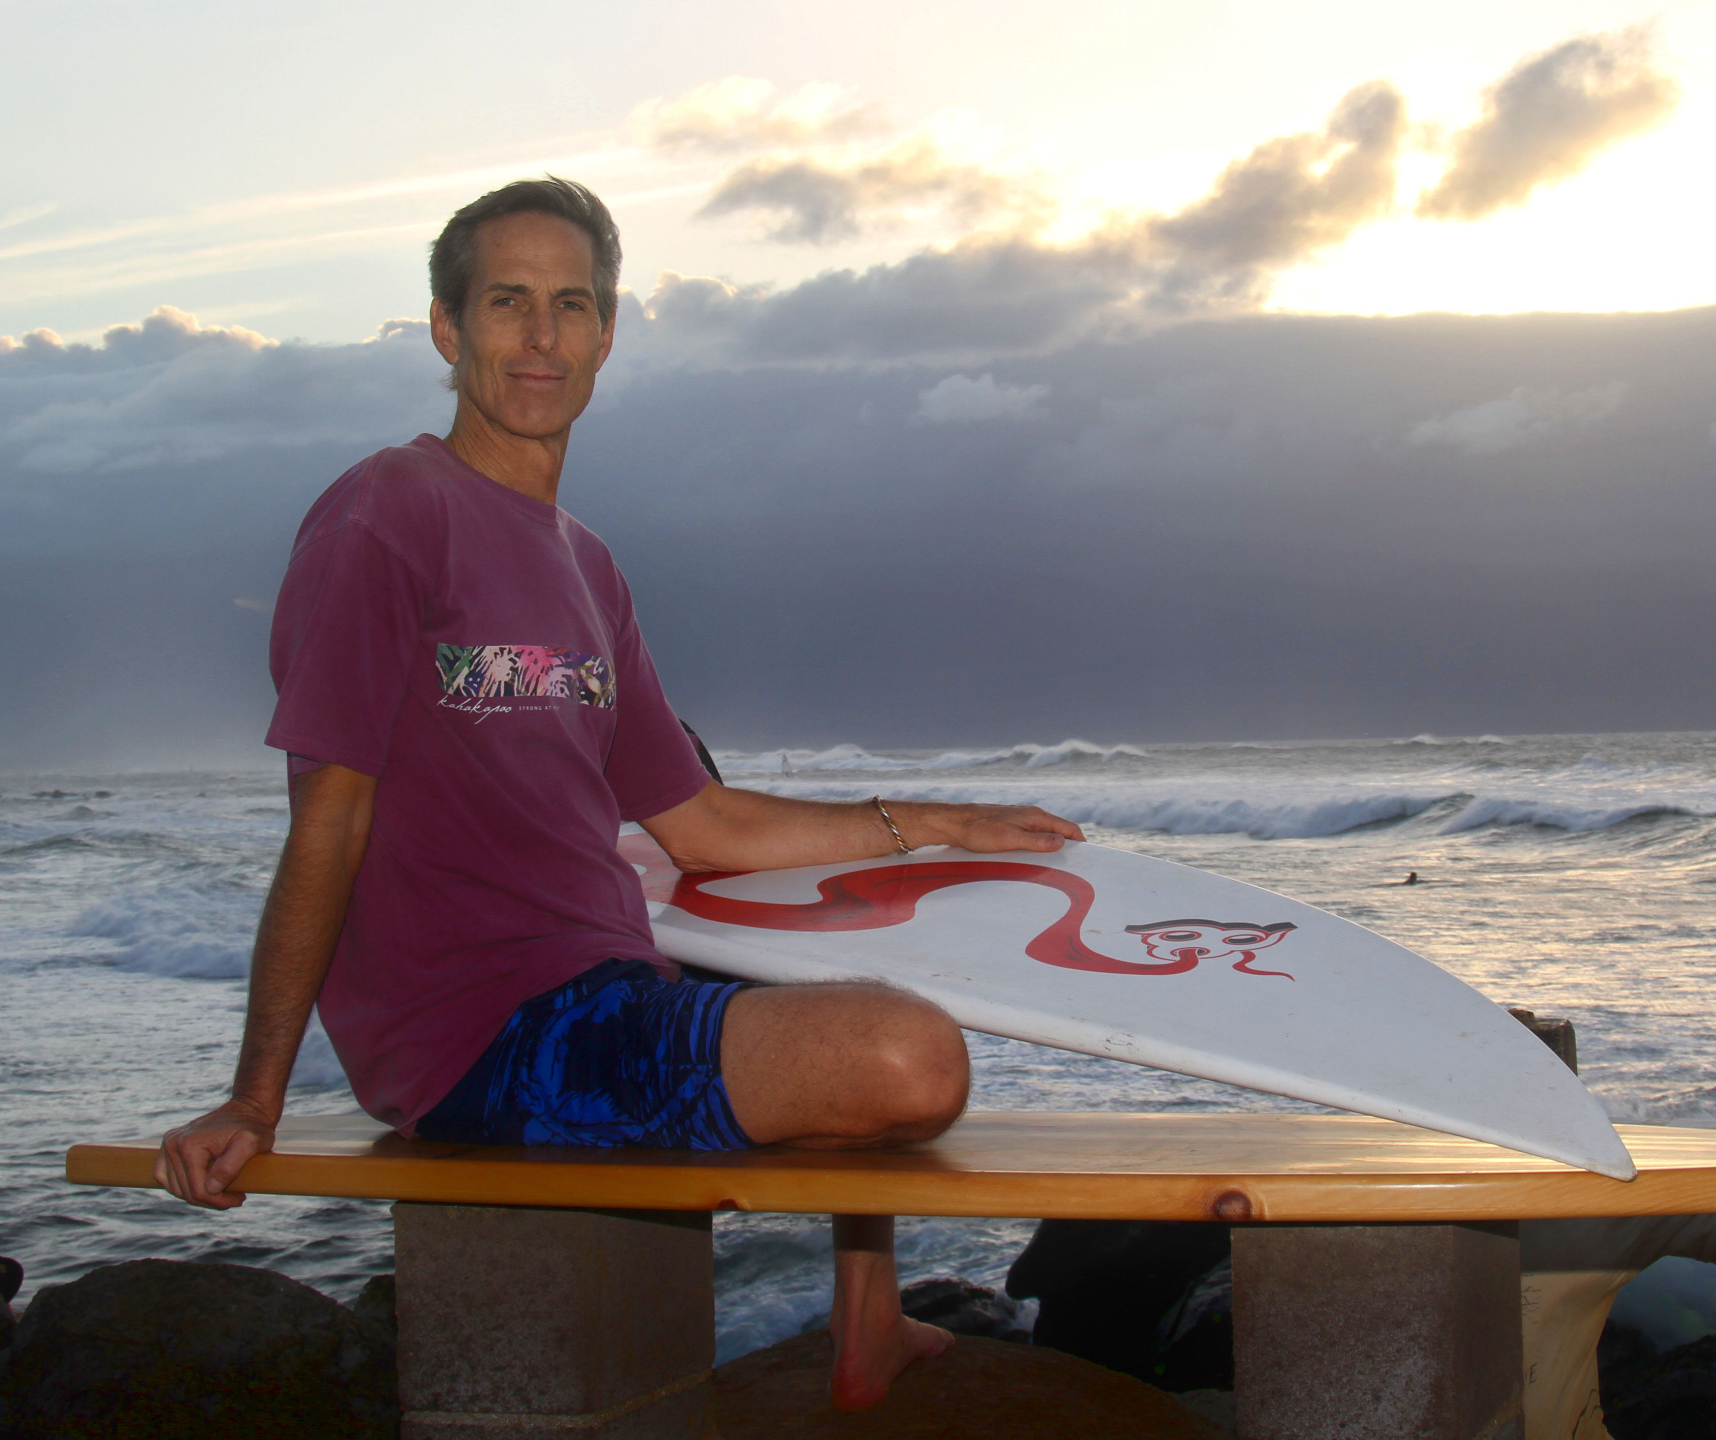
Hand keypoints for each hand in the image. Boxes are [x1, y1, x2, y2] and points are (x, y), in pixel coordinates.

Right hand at [154, 1101, 276, 1209]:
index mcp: (189, 1145)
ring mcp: (167, 1145)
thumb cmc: (252, 1127)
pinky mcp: (168, 1147)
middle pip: (186, 1192)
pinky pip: (166, 1179)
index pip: (198, 1190)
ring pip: (176, 1189)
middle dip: (211, 1200)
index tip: (239, 1198)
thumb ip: (231, 1166)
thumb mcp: (251, 1143)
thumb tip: (210, 1189)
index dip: (219, 1201)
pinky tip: (205, 1186)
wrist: (247, 1109)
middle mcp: (172, 1144)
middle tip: (235, 1197)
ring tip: (223, 1192)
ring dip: (198, 1195)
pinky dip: (183, 1187)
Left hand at [902, 802, 1084, 853]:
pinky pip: (1031, 839)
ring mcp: (1020, 822)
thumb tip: (1061, 842)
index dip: (1080, 843)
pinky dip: (1037, 850)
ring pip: (1044, 836)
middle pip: (1057, 832)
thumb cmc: (980, 830)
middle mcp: (1030, 816)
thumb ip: (1036, 840)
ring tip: (1055, 868)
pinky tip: (1033, 862)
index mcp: (1035, 816)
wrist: (954, 823)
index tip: (1087, 860)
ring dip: (1051, 850)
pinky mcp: (1009, 828)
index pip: (1067, 828)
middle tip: (1073, 868)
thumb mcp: (1010, 838)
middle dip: (1067, 848)